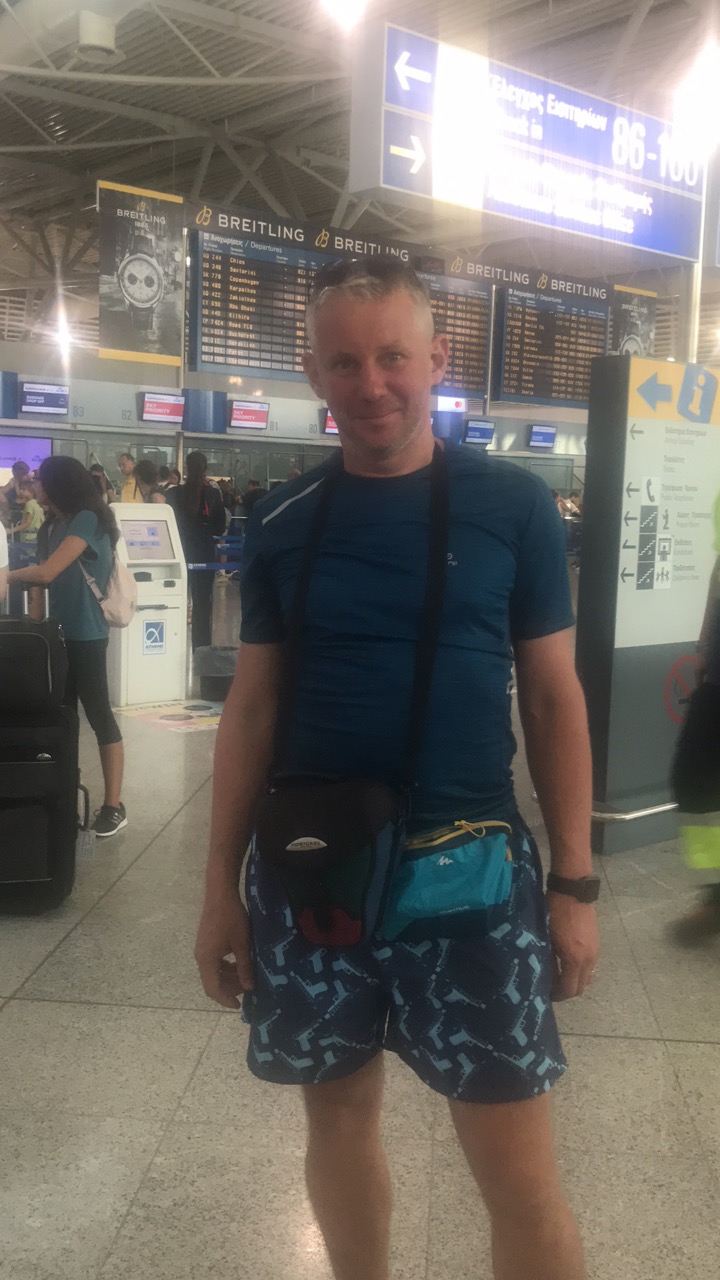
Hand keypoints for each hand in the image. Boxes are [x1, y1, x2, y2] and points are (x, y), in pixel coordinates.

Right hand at [195, 892, 253, 1009]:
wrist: (220, 894)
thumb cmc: (232, 919)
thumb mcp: (242, 944)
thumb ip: (244, 967)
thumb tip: (249, 987)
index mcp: (207, 960)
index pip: (213, 988)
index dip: (225, 999)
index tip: (239, 1006)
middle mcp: (201, 957)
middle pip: (212, 982)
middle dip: (228, 989)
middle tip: (247, 989)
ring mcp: (202, 950)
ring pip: (213, 972)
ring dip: (227, 978)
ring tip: (245, 977)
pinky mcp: (205, 943)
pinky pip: (213, 962)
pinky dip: (225, 967)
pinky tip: (238, 964)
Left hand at [547, 893, 599, 1000]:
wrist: (573, 891)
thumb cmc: (555, 912)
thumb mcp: (547, 937)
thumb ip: (548, 960)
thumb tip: (547, 977)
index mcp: (574, 959)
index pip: (569, 989)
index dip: (558, 995)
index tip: (547, 994)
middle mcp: (588, 959)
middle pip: (581, 987)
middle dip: (567, 991)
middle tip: (553, 987)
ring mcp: (595, 952)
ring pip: (588, 977)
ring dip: (576, 981)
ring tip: (560, 975)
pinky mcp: (597, 944)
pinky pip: (591, 966)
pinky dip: (581, 970)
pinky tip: (568, 962)